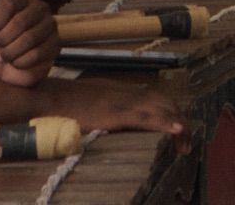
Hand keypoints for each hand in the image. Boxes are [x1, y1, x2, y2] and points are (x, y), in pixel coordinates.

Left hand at [0, 0, 58, 86]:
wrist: (1, 68)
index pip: (9, 3)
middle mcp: (40, 8)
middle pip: (20, 22)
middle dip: (3, 40)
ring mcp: (50, 26)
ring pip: (29, 39)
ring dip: (10, 53)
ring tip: (4, 55)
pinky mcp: (56, 45)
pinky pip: (37, 54)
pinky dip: (20, 62)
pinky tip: (16, 62)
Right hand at [37, 77, 184, 134]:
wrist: (48, 98)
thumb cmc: (63, 105)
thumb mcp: (90, 103)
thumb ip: (104, 108)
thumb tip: (109, 120)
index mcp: (122, 91)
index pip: (156, 97)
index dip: (170, 112)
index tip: (178, 129)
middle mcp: (127, 93)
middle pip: (164, 102)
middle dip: (179, 121)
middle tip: (185, 143)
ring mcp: (123, 102)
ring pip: (161, 108)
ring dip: (177, 125)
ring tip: (185, 144)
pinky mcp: (117, 113)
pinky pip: (147, 117)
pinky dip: (165, 122)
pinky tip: (177, 130)